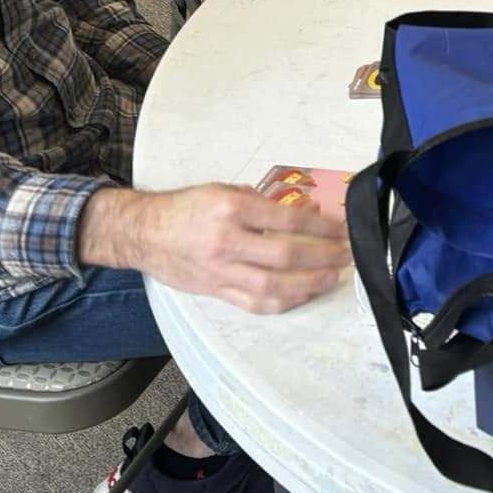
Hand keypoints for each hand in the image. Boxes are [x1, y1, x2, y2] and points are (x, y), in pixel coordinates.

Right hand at [79, 184, 349, 314]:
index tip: (343, 227)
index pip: (287, 219)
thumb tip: (304, 211)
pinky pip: (255, 303)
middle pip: (285, 255)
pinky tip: (303, 294)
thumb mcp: (224, 189)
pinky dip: (283, 301)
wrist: (145, 233)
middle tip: (347, 254)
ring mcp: (221, 271)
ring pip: (273, 285)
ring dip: (310, 284)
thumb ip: (262, 202)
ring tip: (334, 277)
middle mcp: (227, 241)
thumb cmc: (187, 207)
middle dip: (323, 256)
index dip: (321, 225)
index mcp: (231, 208)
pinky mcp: (216, 292)